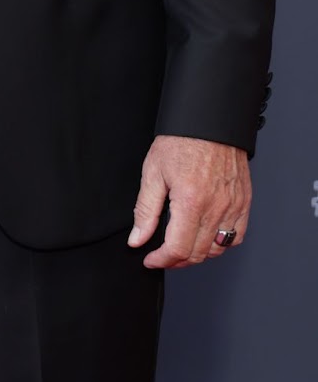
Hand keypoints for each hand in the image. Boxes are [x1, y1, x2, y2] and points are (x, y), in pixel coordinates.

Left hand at [128, 134, 250, 269]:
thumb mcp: (153, 173)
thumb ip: (145, 210)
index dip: (161, 260)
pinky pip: (236, 236)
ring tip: (181, 248)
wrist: (209, 121)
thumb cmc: (181, 141)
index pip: (178, 249)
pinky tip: (206, 237)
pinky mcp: (244, 202)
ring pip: (217, 249)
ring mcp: (233, 206)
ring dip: (198, 254)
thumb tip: (137, 239)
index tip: (150, 259)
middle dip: (176, 261)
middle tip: (162, 256)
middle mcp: (216, 207)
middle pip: (197, 253)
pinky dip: (221, 243)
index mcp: (191, 201)